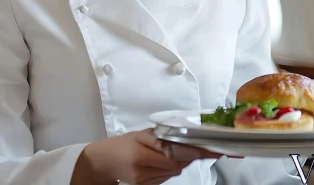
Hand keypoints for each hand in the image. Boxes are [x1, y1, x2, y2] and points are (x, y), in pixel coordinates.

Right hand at [71, 128, 221, 184]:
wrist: (104, 162)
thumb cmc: (122, 144)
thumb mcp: (140, 135)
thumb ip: (161, 138)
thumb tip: (184, 141)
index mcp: (140, 155)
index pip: (173, 155)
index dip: (192, 153)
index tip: (209, 150)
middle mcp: (143, 171)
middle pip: (177, 166)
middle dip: (189, 156)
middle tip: (201, 146)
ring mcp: (145, 182)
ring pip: (174, 172)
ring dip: (182, 162)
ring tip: (180, 150)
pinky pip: (167, 177)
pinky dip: (172, 168)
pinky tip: (167, 160)